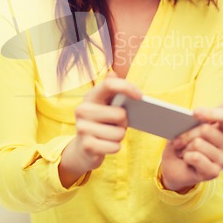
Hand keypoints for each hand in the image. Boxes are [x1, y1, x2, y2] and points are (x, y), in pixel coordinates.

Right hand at [58, 72, 140, 186]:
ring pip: (119, 133)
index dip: (127, 87)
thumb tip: (113, 74)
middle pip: (120, 114)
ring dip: (119, 136)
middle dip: (124, 122)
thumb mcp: (105, 106)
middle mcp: (83, 109)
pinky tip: (106, 145)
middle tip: (116, 124)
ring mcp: (82, 128)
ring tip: (109, 135)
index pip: (109, 84)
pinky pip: (115, 147)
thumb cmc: (101, 123)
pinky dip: (115, 147)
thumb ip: (112, 91)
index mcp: (91, 96)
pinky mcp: (87, 146)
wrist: (83, 149)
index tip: (140, 96)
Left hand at [160, 100, 222, 193]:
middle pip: (206, 129)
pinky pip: (195, 157)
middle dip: (187, 133)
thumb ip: (211, 113)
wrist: (174, 166)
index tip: (194, 113)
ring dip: (185, 146)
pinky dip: (186, 156)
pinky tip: (186, 159)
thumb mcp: (194, 124)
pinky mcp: (214, 172)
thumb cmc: (186, 142)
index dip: (211, 113)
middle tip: (180, 138)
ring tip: (184, 150)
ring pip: (198, 143)